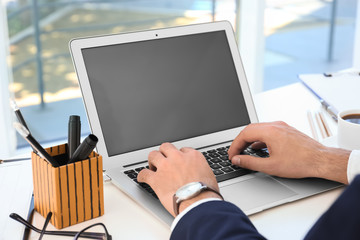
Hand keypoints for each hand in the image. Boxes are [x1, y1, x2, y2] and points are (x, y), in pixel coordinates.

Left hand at [137, 143, 219, 216]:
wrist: (198, 203)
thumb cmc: (206, 193)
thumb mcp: (209, 176)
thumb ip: (200, 171)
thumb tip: (198, 176)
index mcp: (193, 156)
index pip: (183, 150)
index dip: (179, 156)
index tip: (178, 161)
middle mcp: (178, 158)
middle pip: (166, 147)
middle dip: (164, 153)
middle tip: (163, 160)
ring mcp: (165, 167)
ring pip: (153, 155)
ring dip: (152, 161)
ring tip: (153, 167)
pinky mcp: (156, 179)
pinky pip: (144, 173)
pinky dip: (141, 176)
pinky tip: (142, 178)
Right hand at [228, 121, 350, 183]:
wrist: (321, 160)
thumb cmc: (301, 162)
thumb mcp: (270, 166)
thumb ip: (250, 162)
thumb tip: (237, 159)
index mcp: (270, 131)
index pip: (244, 134)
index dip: (235, 145)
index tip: (232, 155)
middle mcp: (275, 125)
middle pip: (250, 129)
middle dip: (240, 141)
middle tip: (235, 153)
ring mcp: (282, 126)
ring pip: (259, 129)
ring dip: (249, 139)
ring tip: (244, 151)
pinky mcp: (287, 130)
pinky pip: (268, 131)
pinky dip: (259, 138)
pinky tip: (259, 148)